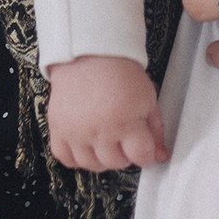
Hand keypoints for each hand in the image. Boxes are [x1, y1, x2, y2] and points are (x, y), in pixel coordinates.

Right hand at [47, 56, 168, 170]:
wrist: (90, 53)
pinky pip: (65, 158)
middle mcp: (100, 131)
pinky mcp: (58, 128)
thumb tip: (160, 155)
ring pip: (92, 165)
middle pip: (117, 163)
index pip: (141, 157)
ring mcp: (77, 132)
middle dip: (124, 154)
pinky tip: (85, 145)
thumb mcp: (147, 98)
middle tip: (124, 138)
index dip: (145, 153)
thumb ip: (155, 129)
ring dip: (102, 157)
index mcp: (126, 122)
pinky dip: (75, 157)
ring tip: (105, 140)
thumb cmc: (120, 71)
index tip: (143, 147)